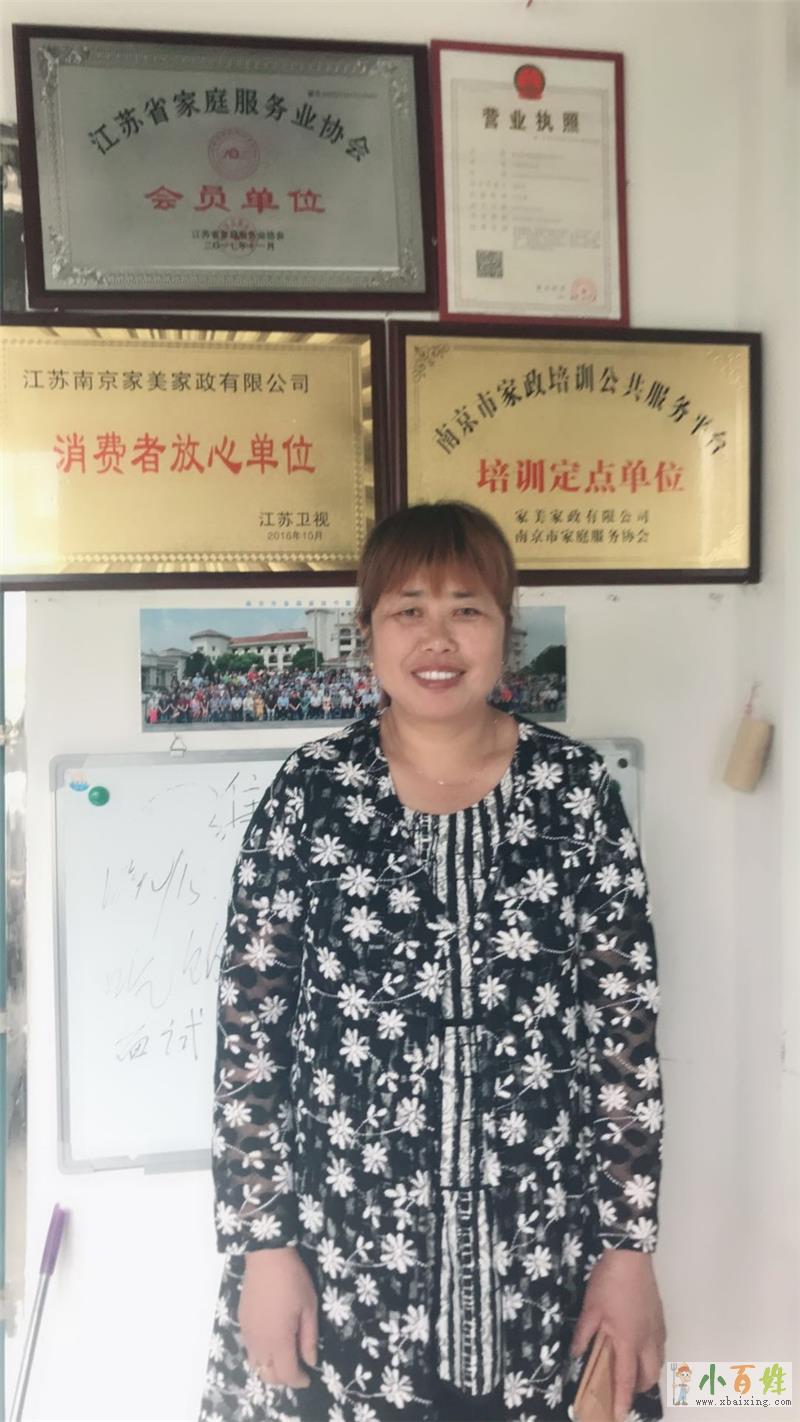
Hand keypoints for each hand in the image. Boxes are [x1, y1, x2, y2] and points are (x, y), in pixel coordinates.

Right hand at [239, 1246, 318, 1389]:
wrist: (266, 1256)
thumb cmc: (293, 1280)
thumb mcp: (309, 1307)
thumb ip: (309, 1338)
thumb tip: (310, 1362)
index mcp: (278, 1340)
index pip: (287, 1374)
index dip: (298, 1380)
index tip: (309, 1378)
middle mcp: (259, 1343)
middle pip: (268, 1376)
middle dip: (284, 1379)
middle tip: (297, 1369)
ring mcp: (248, 1334)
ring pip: (256, 1366)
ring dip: (270, 1370)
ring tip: (284, 1359)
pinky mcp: (242, 1324)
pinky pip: (249, 1351)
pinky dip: (261, 1357)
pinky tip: (271, 1344)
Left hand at [569, 1250, 665, 1421]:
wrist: (631, 1257)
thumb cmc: (609, 1283)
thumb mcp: (590, 1309)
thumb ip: (583, 1335)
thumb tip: (575, 1354)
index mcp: (628, 1341)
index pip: (627, 1378)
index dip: (623, 1398)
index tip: (620, 1414)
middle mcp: (647, 1339)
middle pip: (649, 1375)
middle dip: (639, 1387)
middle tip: (623, 1388)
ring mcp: (656, 1327)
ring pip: (658, 1360)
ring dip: (647, 1371)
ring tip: (632, 1368)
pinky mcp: (660, 1315)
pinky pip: (660, 1344)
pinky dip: (653, 1353)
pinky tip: (641, 1344)